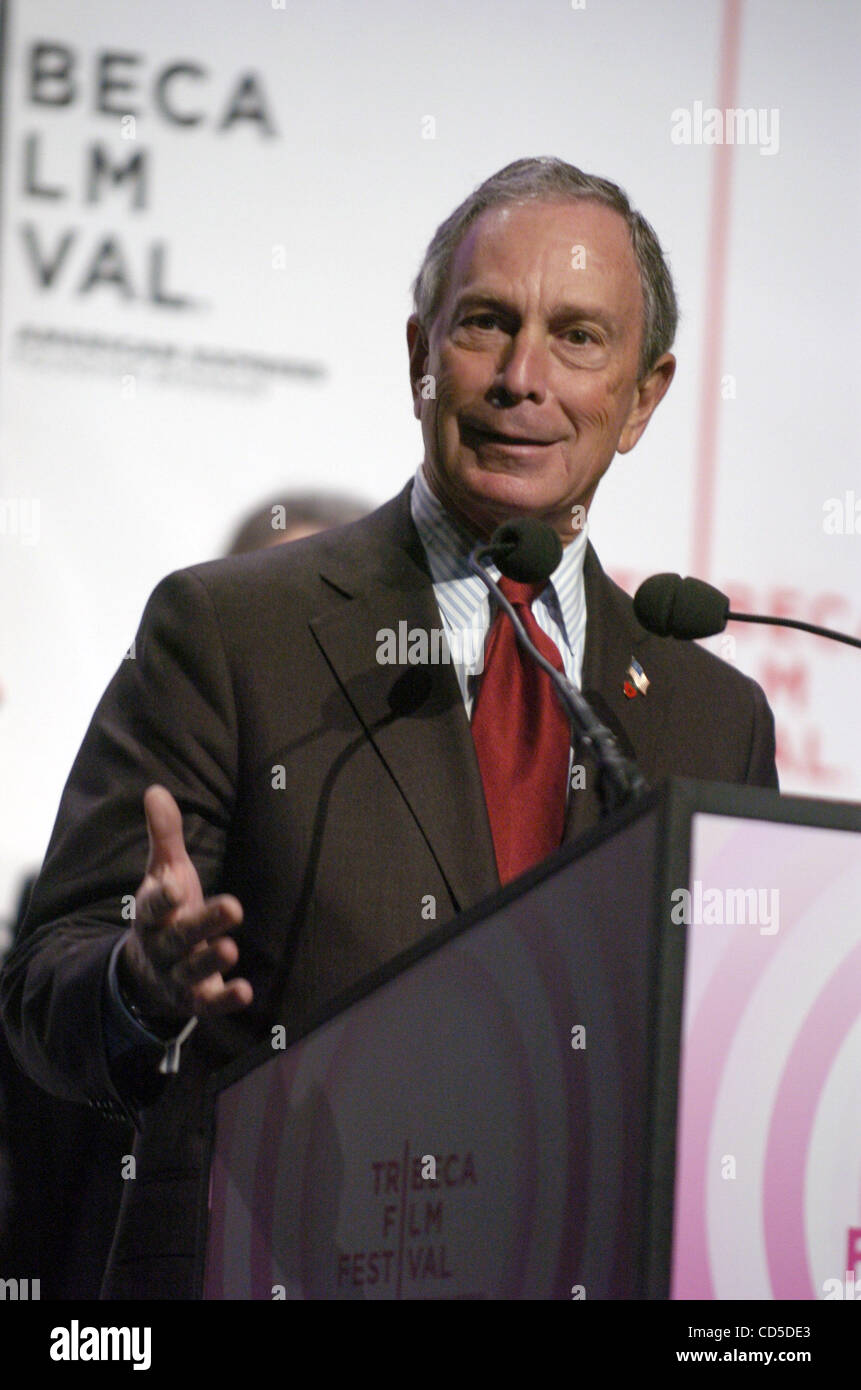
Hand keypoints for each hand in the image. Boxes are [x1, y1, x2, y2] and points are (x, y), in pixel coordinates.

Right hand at [118, 784, 252, 1031]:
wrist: (148, 973)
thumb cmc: (167, 911)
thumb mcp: (163, 873)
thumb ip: (164, 836)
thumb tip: (155, 790)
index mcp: (151, 914)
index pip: (152, 905)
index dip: (162, 897)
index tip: (175, 885)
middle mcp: (162, 946)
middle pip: (179, 937)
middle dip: (203, 924)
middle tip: (233, 906)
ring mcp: (177, 976)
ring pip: (191, 971)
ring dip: (211, 961)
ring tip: (231, 949)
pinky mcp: (194, 1000)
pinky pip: (208, 1005)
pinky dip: (224, 1000)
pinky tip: (246, 993)